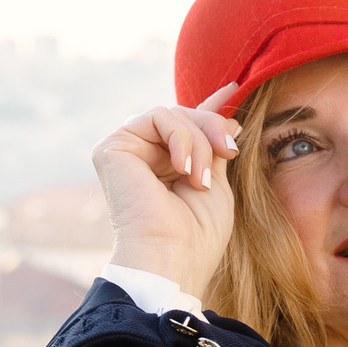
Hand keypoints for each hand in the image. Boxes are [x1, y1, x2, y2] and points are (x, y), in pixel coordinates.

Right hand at [93, 83, 242, 298]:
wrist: (172, 258)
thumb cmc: (197, 235)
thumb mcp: (216, 183)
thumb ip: (214, 147)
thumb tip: (226, 113)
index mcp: (165, 168)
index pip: (186, 128)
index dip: (210, 108)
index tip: (235, 88)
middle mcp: (143, 158)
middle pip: (184, 116)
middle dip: (213, 128)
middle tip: (231, 151)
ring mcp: (126, 152)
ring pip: (174, 114)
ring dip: (199, 141)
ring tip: (201, 178)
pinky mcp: (112, 148)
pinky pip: (158, 116)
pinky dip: (181, 138)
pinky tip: (183, 169)